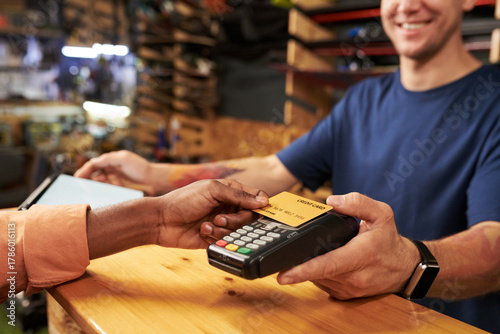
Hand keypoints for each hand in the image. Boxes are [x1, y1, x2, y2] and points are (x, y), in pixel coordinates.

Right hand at [75, 150, 155, 194]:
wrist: (154, 179)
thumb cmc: (140, 167)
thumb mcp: (124, 158)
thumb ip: (108, 159)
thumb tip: (93, 162)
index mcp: (110, 160)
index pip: (93, 164)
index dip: (84, 171)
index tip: (77, 179)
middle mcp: (110, 169)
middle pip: (93, 175)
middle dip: (89, 181)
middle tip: (85, 188)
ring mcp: (113, 179)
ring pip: (99, 184)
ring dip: (98, 187)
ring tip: (101, 190)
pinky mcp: (117, 188)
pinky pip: (106, 190)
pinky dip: (104, 192)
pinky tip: (107, 193)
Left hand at [156, 179, 267, 248]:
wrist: (161, 221)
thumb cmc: (183, 200)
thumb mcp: (212, 190)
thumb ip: (238, 195)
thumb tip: (264, 201)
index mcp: (230, 192)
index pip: (256, 198)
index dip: (260, 205)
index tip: (260, 211)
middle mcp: (229, 207)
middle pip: (250, 218)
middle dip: (236, 220)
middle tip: (219, 218)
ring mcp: (223, 223)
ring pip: (239, 231)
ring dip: (222, 229)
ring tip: (206, 225)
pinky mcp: (216, 238)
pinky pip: (227, 241)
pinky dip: (215, 237)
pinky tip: (201, 231)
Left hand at [276, 192, 419, 299]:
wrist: (405, 267)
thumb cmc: (390, 240)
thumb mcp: (381, 213)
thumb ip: (358, 203)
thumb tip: (332, 201)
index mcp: (362, 255)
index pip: (328, 265)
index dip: (304, 270)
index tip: (284, 274)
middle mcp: (355, 277)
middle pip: (317, 273)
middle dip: (298, 265)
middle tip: (283, 257)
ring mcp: (350, 289)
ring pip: (318, 279)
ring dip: (307, 269)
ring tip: (302, 255)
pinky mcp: (346, 295)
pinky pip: (323, 284)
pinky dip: (316, 274)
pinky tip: (315, 262)